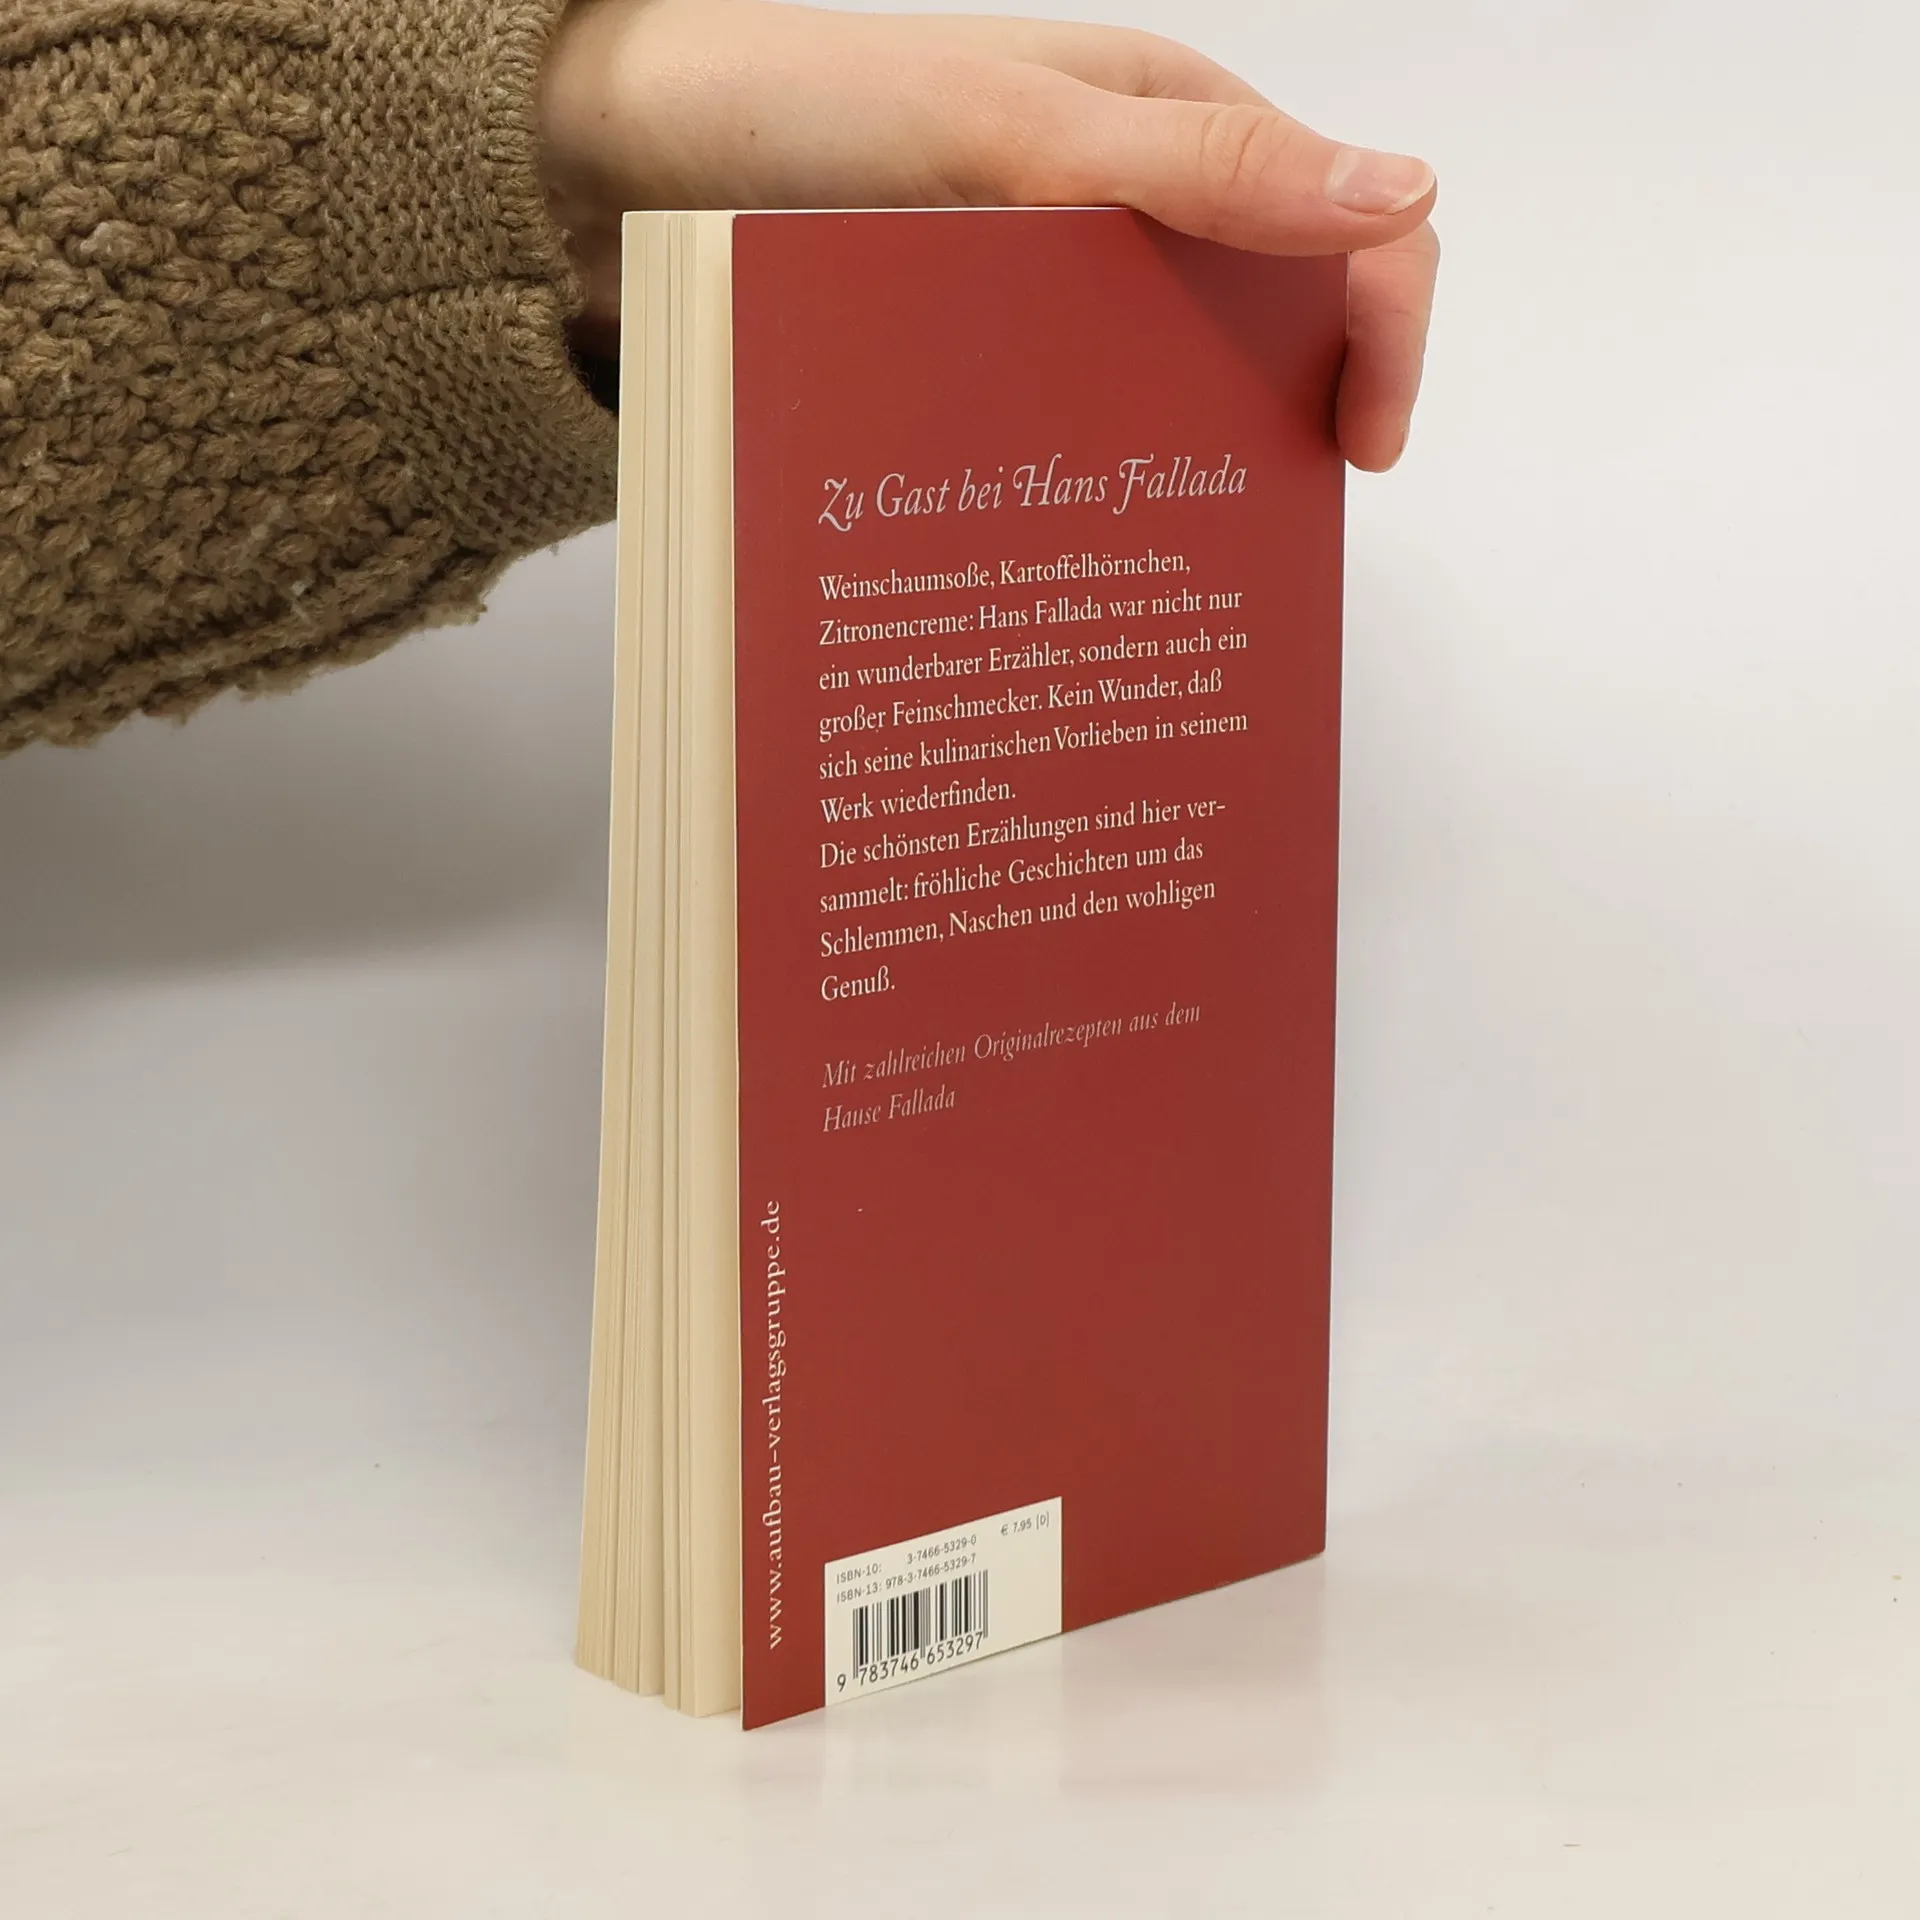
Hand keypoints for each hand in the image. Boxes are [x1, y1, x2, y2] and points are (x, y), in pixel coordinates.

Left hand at [540, 0, 1438, 469]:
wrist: (644, 161)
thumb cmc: (821, 109)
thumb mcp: (1019, 135)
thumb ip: (1198, 172)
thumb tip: (1402, 196)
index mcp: (1177, 126)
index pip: (1350, 224)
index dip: (1382, 333)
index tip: (1358, 453)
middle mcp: (1137, 211)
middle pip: (1278, 321)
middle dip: (1294, 414)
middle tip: (1252, 528)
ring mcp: (1067, 287)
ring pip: (1183, 383)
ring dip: (1194, 460)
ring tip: (1163, 551)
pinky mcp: (1000, 348)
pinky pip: (1086, 414)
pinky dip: (1102, 469)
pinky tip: (1079, 524)